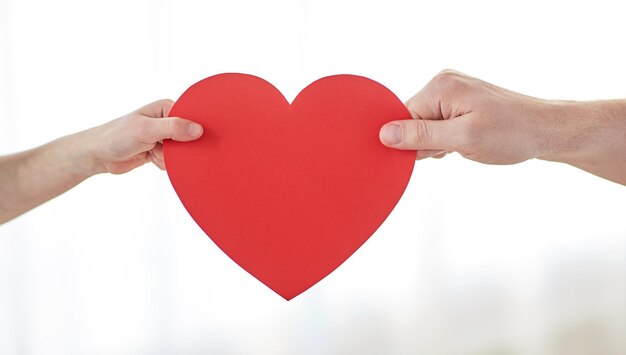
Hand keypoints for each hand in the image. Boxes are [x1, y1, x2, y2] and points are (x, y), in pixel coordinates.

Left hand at [88, 99, 202, 173]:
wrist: (98, 155)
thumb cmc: (116, 136)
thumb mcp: (146, 129)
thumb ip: (173, 128)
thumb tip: (198, 129)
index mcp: (166, 108)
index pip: (191, 116)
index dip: (195, 128)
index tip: (189, 139)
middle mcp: (167, 121)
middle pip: (189, 136)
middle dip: (179, 147)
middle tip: (162, 148)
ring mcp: (164, 137)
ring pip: (182, 152)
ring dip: (169, 157)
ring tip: (152, 153)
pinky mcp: (160, 151)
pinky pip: (173, 161)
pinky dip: (164, 163)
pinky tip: (150, 159)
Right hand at [379, 70, 625, 183]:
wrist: (546, 130)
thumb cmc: (511, 134)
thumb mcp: (463, 139)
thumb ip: (422, 135)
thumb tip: (385, 135)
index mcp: (441, 86)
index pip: (402, 116)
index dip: (410, 141)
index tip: (430, 154)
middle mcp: (444, 83)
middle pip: (412, 120)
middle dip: (426, 142)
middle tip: (452, 150)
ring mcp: (452, 91)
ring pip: (424, 124)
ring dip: (437, 142)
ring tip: (463, 145)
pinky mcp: (460, 101)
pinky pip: (437, 123)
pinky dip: (446, 138)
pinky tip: (464, 143)